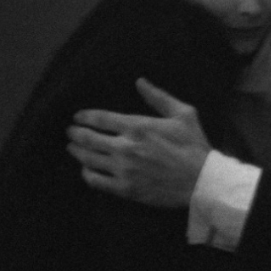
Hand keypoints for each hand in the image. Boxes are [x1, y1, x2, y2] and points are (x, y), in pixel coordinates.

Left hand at [66, 78, 210, 207]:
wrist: (201, 180)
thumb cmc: (193, 145)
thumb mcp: (182, 113)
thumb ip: (158, 97)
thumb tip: (140, 82)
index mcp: (138, 126)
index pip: (102, 119)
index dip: (85, 116)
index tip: (77, 116)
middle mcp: (126, 147)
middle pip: (90, 139)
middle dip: (76, 133)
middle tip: (70, 131)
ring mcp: (124, 170)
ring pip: (90, 159)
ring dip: (77, 152)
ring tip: (72, 147)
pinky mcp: (125, 189)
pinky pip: (97, 181)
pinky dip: (87, 174)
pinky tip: (85, 170)